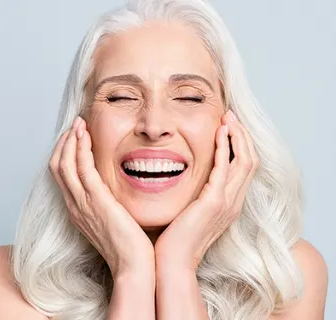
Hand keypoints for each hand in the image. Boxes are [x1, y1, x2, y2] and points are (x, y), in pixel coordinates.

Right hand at [49, 116, 154, 278]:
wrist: (133, 266)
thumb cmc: (129, 245)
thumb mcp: (113, 221)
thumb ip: (109, 205)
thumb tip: (115, 191)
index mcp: (79, 210)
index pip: (64, 176)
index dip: (66, 154)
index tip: (77, 137)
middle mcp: (75, 205)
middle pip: (58, 167)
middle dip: (65, 143)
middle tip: (75, 125)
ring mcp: (82, 203)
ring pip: (65, 164)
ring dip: (70, 141)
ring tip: (78, 124)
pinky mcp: (96, 201)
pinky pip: (82, 169)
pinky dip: (80, 149)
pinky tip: (85, 135)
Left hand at [154, 110, 258, 272]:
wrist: (174, 262)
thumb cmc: (178, 237)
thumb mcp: (194, 212)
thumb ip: (200, 195)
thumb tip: (193, 178)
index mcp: (230, 203)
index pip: (245, 168)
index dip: (241, 145)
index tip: (229, 127)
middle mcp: (234, 201)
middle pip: (250, 160)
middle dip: (243, 135)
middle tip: (231, 116)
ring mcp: (227, 202)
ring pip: (244, 161)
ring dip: (237, 136)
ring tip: (228, 118)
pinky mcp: (214, 202)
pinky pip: (224, 167)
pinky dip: (224, 147)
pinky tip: (219, 132)